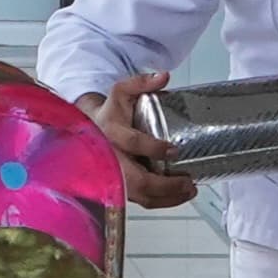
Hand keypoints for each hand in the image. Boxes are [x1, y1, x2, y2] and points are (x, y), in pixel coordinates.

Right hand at [89, 68, 197, 209]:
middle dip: (165, 185)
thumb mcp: (121, 92)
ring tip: (190, 190)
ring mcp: (113, 176)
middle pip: (136, 180)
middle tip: (188, 181)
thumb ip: (141, 82)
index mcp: (110, 132)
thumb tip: (164, 76)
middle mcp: (110, 158)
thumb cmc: (110, 113)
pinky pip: (139, 200)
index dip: (153, 148)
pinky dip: (161, 202)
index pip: (131, 142)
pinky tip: (178, 196)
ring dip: (167, 197)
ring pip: (138, 195)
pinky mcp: (119, 187)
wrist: (88, 128)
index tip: (174, 150)